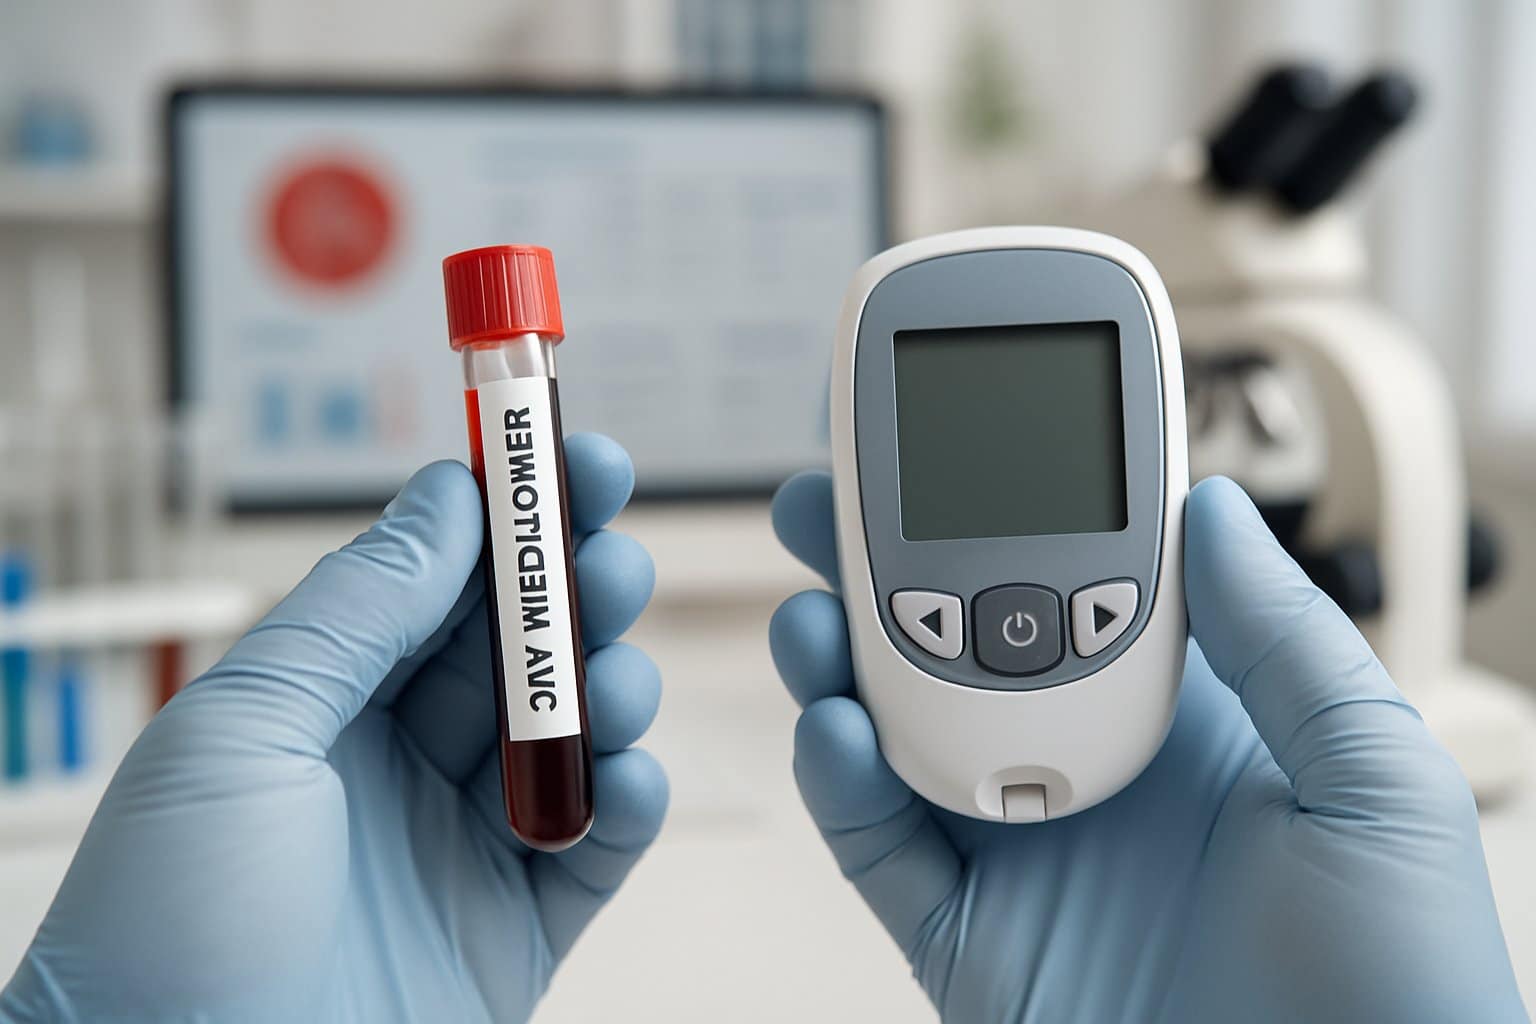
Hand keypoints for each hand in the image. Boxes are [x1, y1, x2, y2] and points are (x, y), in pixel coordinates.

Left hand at [1, 438, 665, 1022]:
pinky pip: (599, 847)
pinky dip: (630, 800)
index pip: (434, 586)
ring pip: (569, 735)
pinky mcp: (516, 931)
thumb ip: (356, 609)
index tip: (561, 460)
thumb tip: (444, 499)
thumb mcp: (244, 730)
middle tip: (613, 550)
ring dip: (610, 686)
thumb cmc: (167, 924)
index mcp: (322, 708)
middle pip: (515, 651)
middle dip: (573, 589)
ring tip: (614, 673)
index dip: (504, 519)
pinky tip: (632, 771)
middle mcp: (397, 766)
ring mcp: (462, 848)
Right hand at [769, 473, 1524, 1022]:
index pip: (1084, 575)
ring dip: (842, 659)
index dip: (1018, 496)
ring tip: (812, 609)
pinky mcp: (968, 936)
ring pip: (900, 727)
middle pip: (961, 634)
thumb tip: (1209, 502)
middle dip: (886, 557)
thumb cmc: (1402, 982)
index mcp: (1187, 715)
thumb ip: (1284, 638)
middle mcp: (1087, 763)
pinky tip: (837, 732)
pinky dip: (843, 784)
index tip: (962, 423)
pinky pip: (881, 847)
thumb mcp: (1374, 782)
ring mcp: (1021, 846)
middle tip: (824, 490)